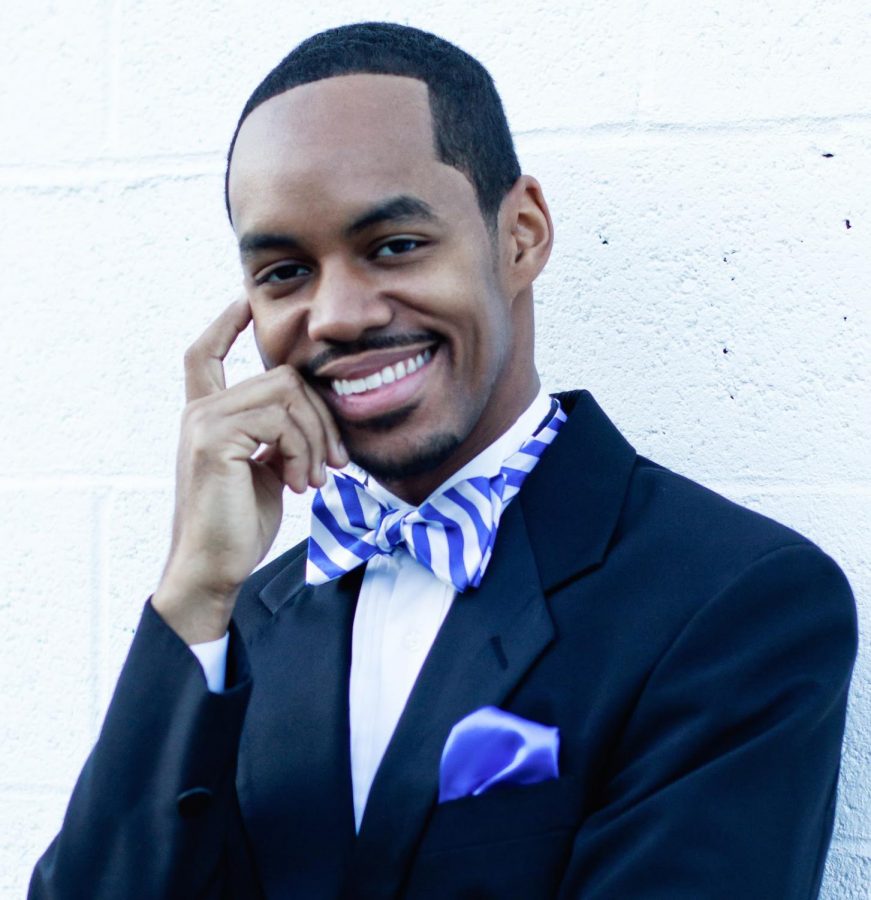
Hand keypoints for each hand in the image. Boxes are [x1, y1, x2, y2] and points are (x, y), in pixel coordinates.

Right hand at [152, 298, 347, 643]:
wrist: (213, 568)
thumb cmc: (239, 525)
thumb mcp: (265, 471)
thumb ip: (277, 437)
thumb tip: (308, 419)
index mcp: (209, 417)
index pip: (207, 354)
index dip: (226, 325)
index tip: (245, 302)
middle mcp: (201, 411)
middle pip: (281, 376)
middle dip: (322, 417)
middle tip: (336, 462)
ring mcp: (204, 420)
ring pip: (287, 392)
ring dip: (316, 437)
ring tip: (316, 478)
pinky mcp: (213, 436)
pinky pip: (281, 418)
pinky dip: (303, 450)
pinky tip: (300, 483)